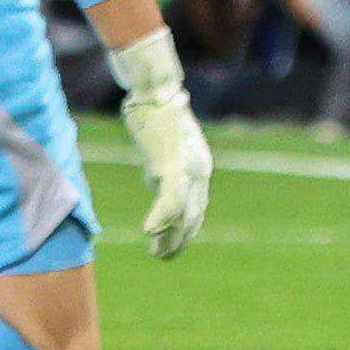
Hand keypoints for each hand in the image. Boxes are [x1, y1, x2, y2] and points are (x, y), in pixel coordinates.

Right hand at [108, 30, 212, 258]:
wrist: (156, 92)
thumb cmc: (156, 114)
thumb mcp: (165, 146)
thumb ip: (164, 166)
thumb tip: (156, 181)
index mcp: (199, 166)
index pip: (198, 205)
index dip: (188, 227)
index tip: (177, 243)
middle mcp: (199, 170)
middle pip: (193, 213)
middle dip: (180, 239)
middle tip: (164, 257)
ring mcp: (187, 168)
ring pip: (183, 212)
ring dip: (170, 236)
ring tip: (158, 253)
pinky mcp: (172, 165)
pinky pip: (171, 199)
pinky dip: (162, 217)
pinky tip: (150, 231)